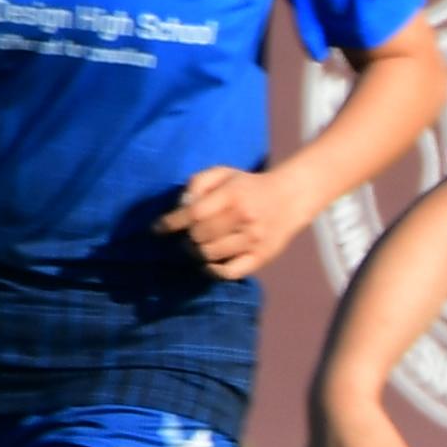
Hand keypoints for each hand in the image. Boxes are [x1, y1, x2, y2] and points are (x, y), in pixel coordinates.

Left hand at [160, 166, 307, 282]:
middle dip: (186, 237)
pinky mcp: (261, 257)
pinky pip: (230, 272)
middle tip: (187, 235)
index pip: (194, 213)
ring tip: (197, 246)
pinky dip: (213, 271)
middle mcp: (244, 218)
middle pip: (199, 236)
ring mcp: (254, 240)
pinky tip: (208, 262)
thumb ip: (198, 183)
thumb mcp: (224, 173)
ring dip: (196, 252)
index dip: (170, 223)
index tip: (157, 229)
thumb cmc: (248, 186)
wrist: (290, 198)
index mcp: (233, 195)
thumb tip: (181, 207)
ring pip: (210, 254)